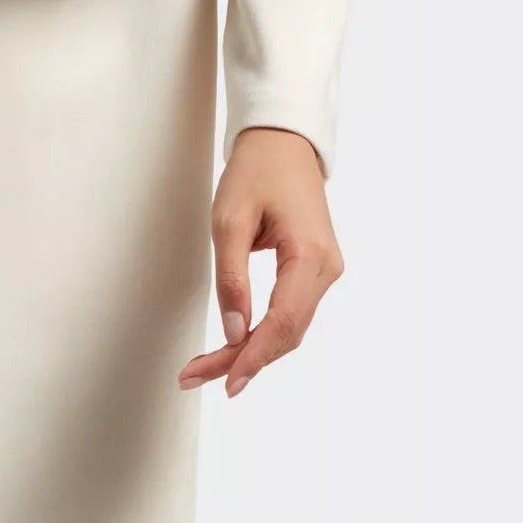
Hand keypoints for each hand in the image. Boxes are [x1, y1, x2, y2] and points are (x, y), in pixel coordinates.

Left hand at [178, 127, 343, 398]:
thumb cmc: (257, 170)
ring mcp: (325, 270)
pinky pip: (291, 312)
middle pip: (286, 333)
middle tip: (195, 375)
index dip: (254, 357)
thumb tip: (233, 332)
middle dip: (242, 359)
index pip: (283, 322)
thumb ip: (231, 278)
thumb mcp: (229, 219)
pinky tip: (234, 345)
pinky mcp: (315, 269)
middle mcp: (326, 268)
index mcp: (310, 254)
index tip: (226, 381)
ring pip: (289, 327)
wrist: (283, 140)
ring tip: (205, 366)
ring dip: (251, 350)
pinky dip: (263, 332)